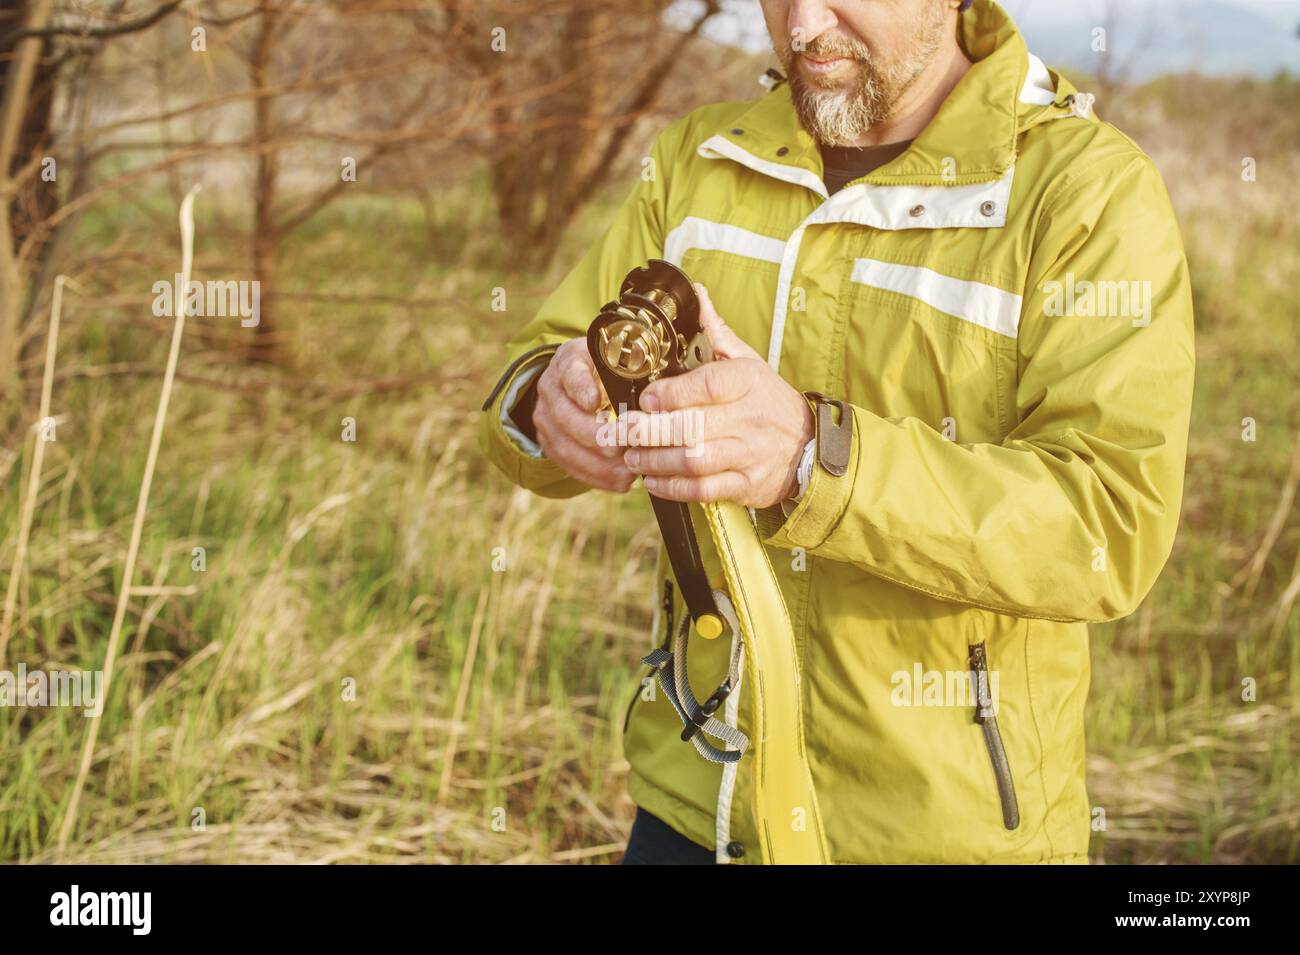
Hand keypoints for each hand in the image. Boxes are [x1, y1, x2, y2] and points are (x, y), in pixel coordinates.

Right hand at [533, 338, 635, 492]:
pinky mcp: (548, 442)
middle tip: (623, 448)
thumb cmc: (609, 369)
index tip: (595, 401)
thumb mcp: (619, 359)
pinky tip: (619, 482)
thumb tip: (653, 391)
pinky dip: (595, 476)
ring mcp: (546, 417)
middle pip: (566, 416)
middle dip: (596, 437)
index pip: (571, 372)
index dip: (581, 388)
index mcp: (570, 360)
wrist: (579, 378)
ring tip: (627, 473)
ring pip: (566, 446)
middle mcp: (551, 388)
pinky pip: (568, 464)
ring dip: (598, 465)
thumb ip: (632, 368)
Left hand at [622, 285, 813, 507]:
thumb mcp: (748, 361)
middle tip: (624, 432)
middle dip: (650, 432)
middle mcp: (750, 418)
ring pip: (694, 460)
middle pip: (692, 426)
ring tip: (632, 456)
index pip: (707, 385)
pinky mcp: (746, 484)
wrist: (809, 446)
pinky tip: (653, 481)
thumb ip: (715, 331)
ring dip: (656, 461)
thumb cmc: (767, 400)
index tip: (645, 399)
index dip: (671, 394)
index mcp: (748, 382)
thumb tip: (695, 293)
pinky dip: (673, 488)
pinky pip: (704, 490)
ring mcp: (749, 454)